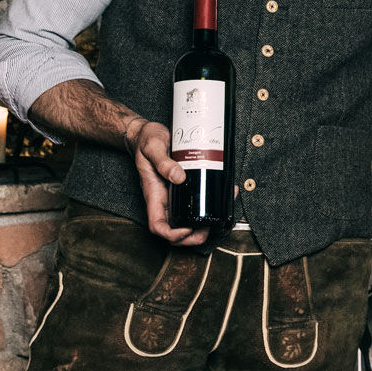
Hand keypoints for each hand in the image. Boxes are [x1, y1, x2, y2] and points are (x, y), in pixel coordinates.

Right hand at [130, 119, 209, 245]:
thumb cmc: (146, 141)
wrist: (148, 133)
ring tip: (219, 218)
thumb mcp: (152, 147)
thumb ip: (163, 162)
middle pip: (174, 230)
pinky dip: (211, 205)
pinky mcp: (185, 187)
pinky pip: (196, 202)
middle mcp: (164, 199)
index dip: (172, 234)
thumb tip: (179, 177)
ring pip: (187, 220)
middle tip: (208, 229)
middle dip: (191, 237)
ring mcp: (175, 195)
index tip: (186, 229)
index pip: (158, 225)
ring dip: (202, 226)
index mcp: (154, 195)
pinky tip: (225, 196)